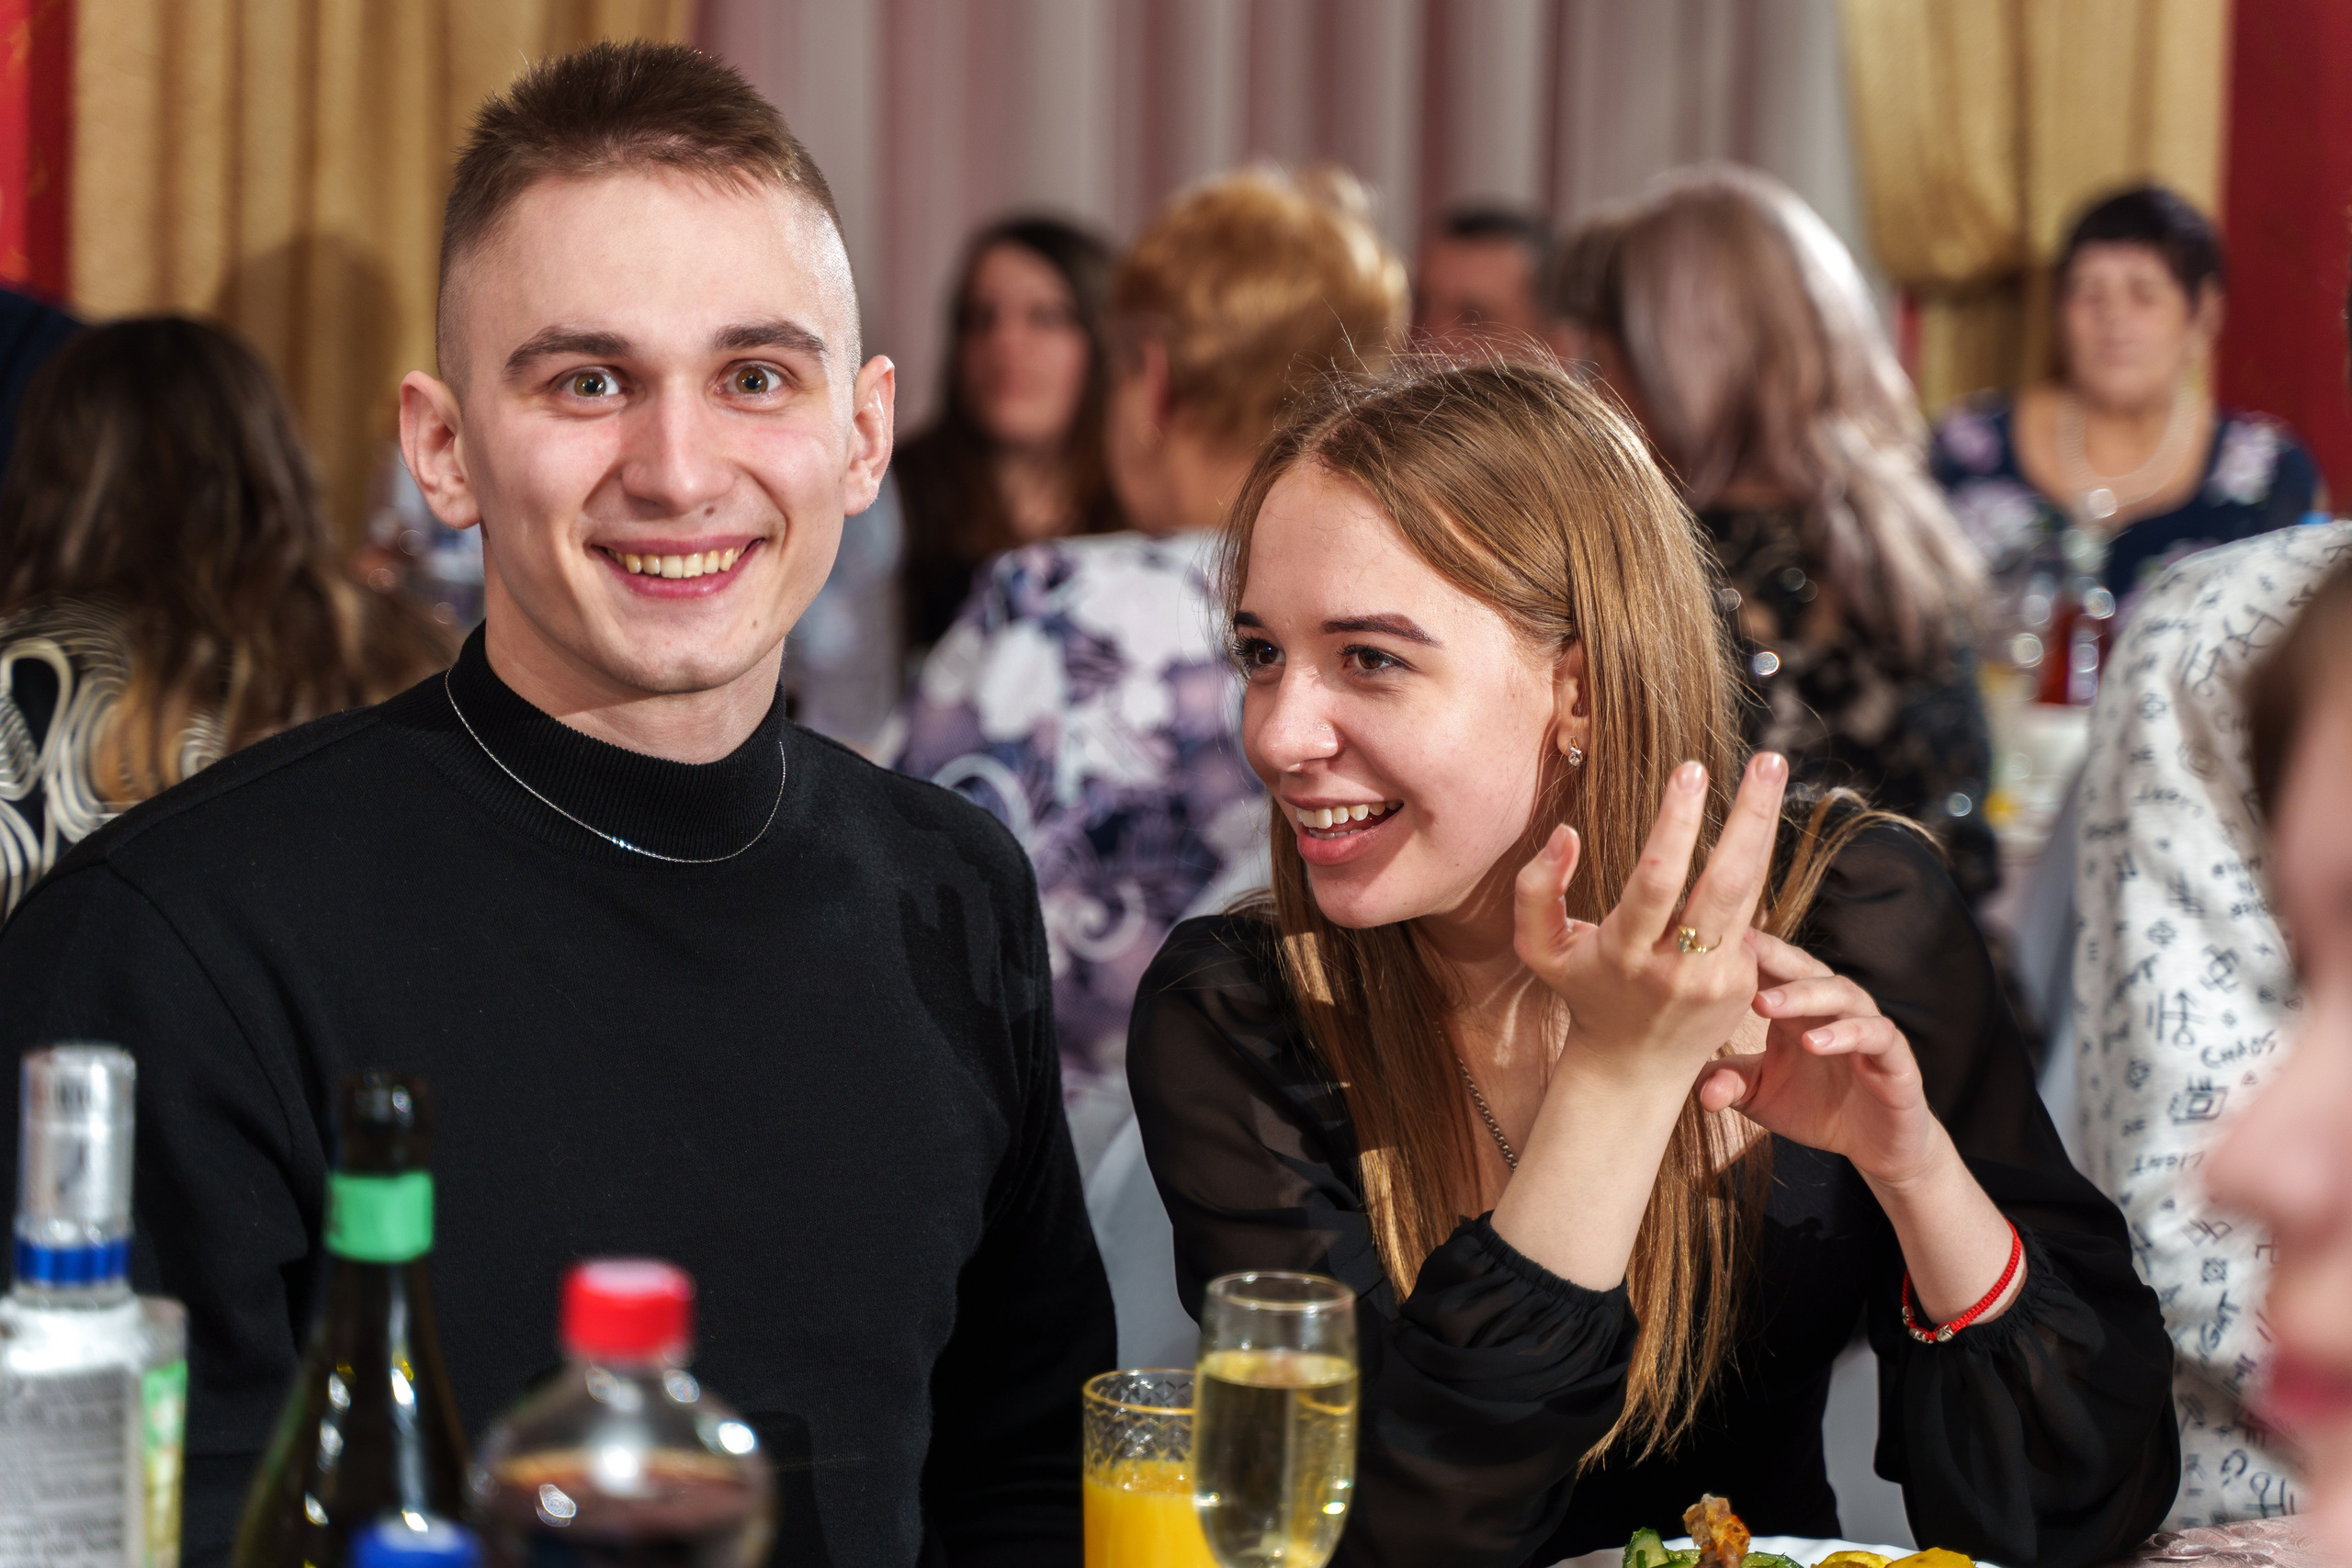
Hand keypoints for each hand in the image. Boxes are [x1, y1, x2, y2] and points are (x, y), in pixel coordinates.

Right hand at [1513, 752, 1788, 1093]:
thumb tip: (1564, 834)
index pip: (1657, 879)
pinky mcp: (1744, 983)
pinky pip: (1748, 913)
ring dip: (1764, 827)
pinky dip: (1745, 866)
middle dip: (1749, 816)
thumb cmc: (1584, 993)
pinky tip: (1748, 827)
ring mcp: (1718, 978)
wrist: (1632, 1070)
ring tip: (1771, 768)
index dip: (1676, 823)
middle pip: (1724, 883)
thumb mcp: (1540, 949)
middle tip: (1767, 758)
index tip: (1690, 769)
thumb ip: (1536, 890)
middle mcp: (1677, 967)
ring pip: (1749, 891)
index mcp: (1625, 953)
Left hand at [1696, 928, 1942, 1187]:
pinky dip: (1847, 1034)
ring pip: (1842, 994)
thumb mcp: (1759, 1096)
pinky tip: (1815, 1043)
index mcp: (1796, 1011)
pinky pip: (1876, 1036)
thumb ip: (1727, 1084)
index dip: (1747, 953)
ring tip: (1765, 1004)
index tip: (1711, 940)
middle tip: (1738, 955)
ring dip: (1803, 995)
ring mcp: (1867, 1030)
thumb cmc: (1814, 1108)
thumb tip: (1699, 1091)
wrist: (1876, 1146)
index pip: (1772, 970)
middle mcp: (1832, 1010)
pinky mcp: (1895, 1059)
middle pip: (1805, 969)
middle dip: (1772, 959)